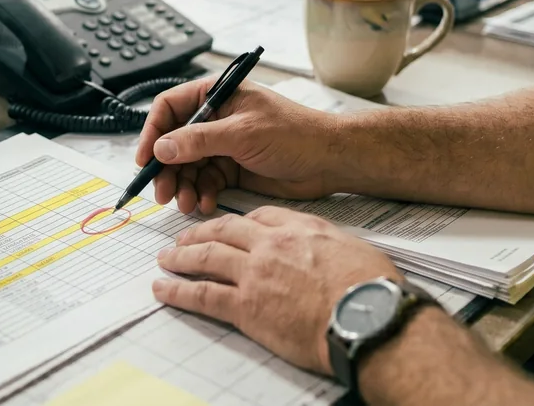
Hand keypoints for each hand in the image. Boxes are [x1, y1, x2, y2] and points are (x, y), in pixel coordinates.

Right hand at [135, 77, 337, 213]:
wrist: (329, 160)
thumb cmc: (295, 133)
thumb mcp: (242, 133)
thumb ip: (199, 140)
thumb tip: (161, 148)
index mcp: (216, 95)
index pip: (170, 108)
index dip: (153, 133)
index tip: (145, 159)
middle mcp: (215, 118)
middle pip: (174, 142)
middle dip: (167, 169)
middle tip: (163, 193)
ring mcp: (222, 144)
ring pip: (187, 166)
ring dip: (183, 186)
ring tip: (186, 203)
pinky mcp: (231, 167)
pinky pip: (205, 181)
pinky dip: (202, 194)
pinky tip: (205, 204)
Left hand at [153, 206, 402, 374]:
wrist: (367, 316)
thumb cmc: (371, 288)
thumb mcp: (354, 249)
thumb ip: (330, 246)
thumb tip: (330, 253)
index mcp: (298, 228)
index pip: (258, 216)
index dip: (237, 221)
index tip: (228, 225)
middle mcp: (271, 246)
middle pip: (224, 230)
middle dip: (199, 232)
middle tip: (183, 237)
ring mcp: (255, 274)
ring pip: (206, 257)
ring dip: (180, 257)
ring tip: (165, 259)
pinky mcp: (246, 307)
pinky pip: (202, 294)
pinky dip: (178, 291)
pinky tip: (163, 289)